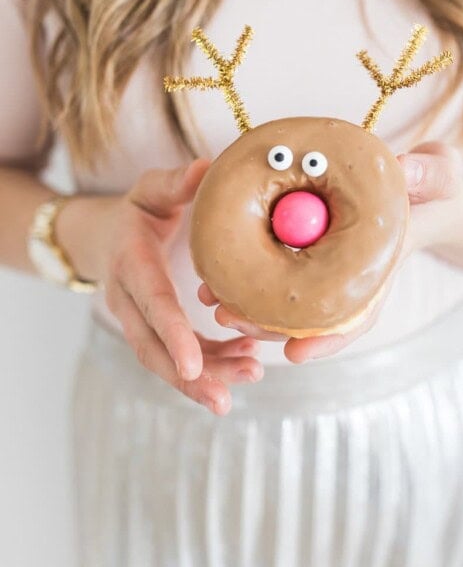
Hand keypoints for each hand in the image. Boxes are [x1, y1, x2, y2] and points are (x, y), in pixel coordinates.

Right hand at [55, 159, 263, 414]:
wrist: (107, 236)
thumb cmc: (140, 209)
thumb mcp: (152, 189)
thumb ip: (175, 182)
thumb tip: (205, 167)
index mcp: (130, 261)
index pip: (151, 301)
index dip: (171, 334)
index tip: (193, 365)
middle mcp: (127, 298)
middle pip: (151, 347)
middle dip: (188, 376)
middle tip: (224, 399)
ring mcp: (137, 320)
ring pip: (164, 360)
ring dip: (205, 376)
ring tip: (250, 375)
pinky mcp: (154, 331)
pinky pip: (177, 356)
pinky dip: (210, 363)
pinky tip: (245, 360)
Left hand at [198, 141, 462, 362]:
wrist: (430, 192)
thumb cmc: (436, 186)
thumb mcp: (440, 175)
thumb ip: (428, 173)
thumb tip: (404, 165)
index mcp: (382, 266)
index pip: (359, 311)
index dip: (328, 336)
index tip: (293, 354)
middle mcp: (353, 276)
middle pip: (311, 313)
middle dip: (270, 324)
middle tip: (226, 318)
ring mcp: (333, 267)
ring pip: (290, 298)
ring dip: (250, 304)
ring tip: (212, 301)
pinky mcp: (315, 252)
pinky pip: (281, 271)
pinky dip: (251, 275)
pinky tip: (218, 274)